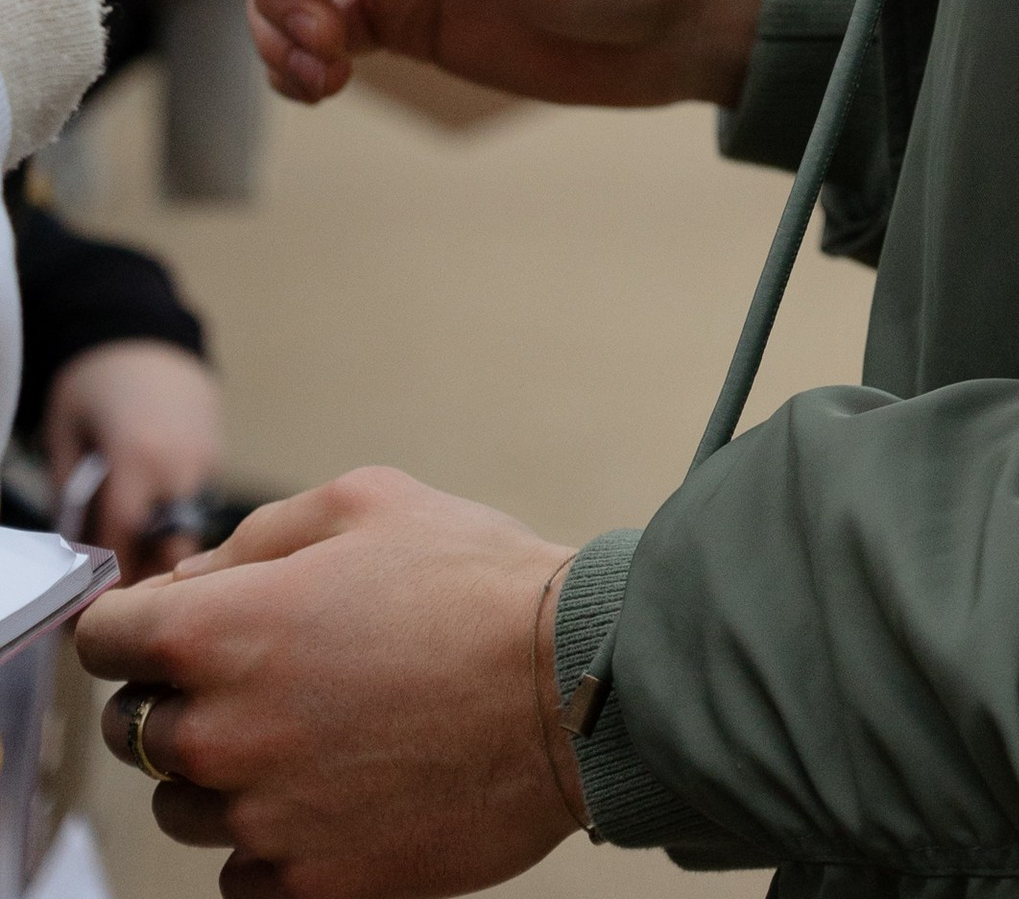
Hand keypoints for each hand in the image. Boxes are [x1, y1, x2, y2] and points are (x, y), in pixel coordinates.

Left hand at [47, 336, 224, 576]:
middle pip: (174, 551)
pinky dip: (177, 521)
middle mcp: (181, 464)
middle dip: (152, 582)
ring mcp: (207, 459)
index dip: (108, 583)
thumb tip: (76, 551)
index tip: (93, 607)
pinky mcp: (218, 454)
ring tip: (138, 564)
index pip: (124, 544)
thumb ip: (70, 494)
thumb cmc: (94, 381)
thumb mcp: (64, 432)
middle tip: (124, 600)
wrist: (143, 332)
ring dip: (168, 552)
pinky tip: (153, 523)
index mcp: (137, 460)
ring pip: (192, 532)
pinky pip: (198, 507)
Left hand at [81, 464, 581, 898]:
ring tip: (310, 731)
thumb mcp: (366, 502)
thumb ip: (253, 537)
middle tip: (256, 673)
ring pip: (182, 804)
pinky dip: (267, 837)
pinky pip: (239, 871)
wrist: (571, 691)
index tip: (157, 629)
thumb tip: (187, 583)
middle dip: (174, 695)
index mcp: (224, 630)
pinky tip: (331, 791)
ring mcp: (260, 817)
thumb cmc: (475, 586)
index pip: (104, 640)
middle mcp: (222, 731)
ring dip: (221, 769)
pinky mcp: (306, 882)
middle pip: (132, 729)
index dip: (129, 624)